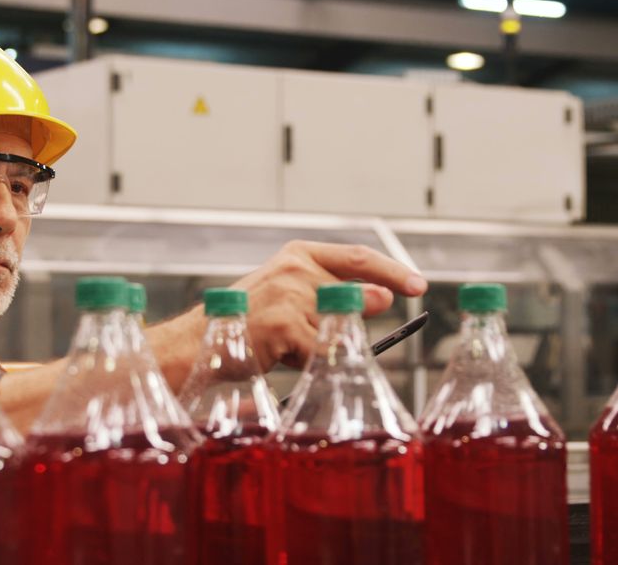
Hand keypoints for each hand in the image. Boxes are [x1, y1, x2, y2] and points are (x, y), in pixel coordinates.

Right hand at [230, 240, 427, 370]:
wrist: (200, 340)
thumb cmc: (246, 321)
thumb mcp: (292, 298)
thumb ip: (336, 296)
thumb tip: (385, 299)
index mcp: (298, 254)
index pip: (359, 258)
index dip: (393, 272)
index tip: (418, 286)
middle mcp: (296, 269)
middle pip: (353, 298)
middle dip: (349, 322)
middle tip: (322, 332)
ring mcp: (291, 296)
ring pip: (336, 330)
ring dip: (318, 346)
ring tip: (284, 345)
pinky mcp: (286, 325)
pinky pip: (319, 352)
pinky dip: (305, 362)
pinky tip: (278, 355)